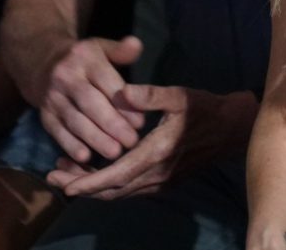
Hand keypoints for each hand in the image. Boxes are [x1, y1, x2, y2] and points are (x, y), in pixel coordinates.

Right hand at [39, 35, 146, 165]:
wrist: (41, 63)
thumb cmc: (83, 60)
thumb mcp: (101, 48)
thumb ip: (121, 50)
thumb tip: (137, 44)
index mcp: (85, 58)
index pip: (106, 82)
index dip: (123, 103)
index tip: (141, 122)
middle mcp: (66, 78)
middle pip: (90, 103)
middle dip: (112, 124)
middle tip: (132, 141)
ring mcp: (53, 98)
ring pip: (75, 120)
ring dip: (95, 139)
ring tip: (115, 153)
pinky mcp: (44, 115)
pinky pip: (57, 132)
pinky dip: (70, 146)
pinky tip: (85, 158)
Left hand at [45, 86, 257, 201]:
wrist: (232, 129)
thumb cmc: (205, 109)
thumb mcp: (179, 95)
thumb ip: (150, 95)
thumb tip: (121, 92)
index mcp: (157, 152)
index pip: (115, 175)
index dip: (87, 182)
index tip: (63, 184)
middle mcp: (156, 174)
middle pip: (111, 190)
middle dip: (80, 187)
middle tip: (53, 178)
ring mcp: (160, 181)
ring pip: (119, 193)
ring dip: (92, 186)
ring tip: (67, 172)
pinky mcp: (163, 182)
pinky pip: (129, 189)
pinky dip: (108, 185)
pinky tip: (96, 171)